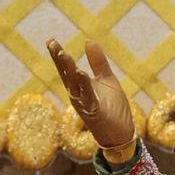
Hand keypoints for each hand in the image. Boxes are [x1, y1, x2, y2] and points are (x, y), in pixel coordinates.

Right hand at [47, 38, 136, 156]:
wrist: (122, 133)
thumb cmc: (113, 108)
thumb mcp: (106, 79)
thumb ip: (98, 62)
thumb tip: (88, 40)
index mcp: (79, 87)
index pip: (66, 69)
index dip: (58, 56)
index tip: (51, 41)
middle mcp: (77, 96)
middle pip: (66, 75)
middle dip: (59, 61)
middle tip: (52, 44)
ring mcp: (84, 105)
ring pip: (74, 85)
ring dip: (69, 70)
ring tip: (63, 54)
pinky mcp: (94, 112)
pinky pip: (87, 97)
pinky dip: (84, 85)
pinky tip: (81, 72)